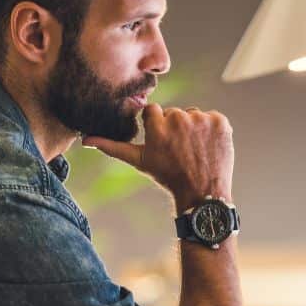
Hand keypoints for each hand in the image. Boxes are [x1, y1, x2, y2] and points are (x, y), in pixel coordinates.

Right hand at [82, 103, 233, 209]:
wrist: (201, 194)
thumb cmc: (167, 177)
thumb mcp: (138, 161)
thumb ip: (112, 147)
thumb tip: (85, 140)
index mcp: (157, 124)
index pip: (153, 111)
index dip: (157, 127)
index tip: (163, 143)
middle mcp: (179, 118)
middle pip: (174, 113)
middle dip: (176, 128)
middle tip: (180, 151)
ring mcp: (201, 119)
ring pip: (193, 115)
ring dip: (194, 129)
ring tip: (194, 151)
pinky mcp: (220, 121)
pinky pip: (213, 118)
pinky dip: (212, 131)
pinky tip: (208, 148)